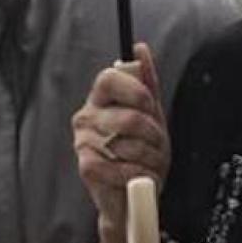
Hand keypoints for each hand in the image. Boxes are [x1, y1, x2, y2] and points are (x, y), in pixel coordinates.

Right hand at [73, 42, 168, 242]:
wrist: (134, 194)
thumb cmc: (141, 151)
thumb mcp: (150, 113)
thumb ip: (146, 80)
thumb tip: (140, 49)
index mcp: (101, 98)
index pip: (110, 77)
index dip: (136, 91)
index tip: (150, 106)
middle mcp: (87, 116)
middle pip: (128, 117)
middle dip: (154, 136)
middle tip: (157, 146)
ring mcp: (83, 142)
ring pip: (129, 144)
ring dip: (151, 159)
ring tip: (150, 164)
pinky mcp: (87, 166)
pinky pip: (121, 167)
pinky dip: (138, 175)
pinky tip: (138, 177)